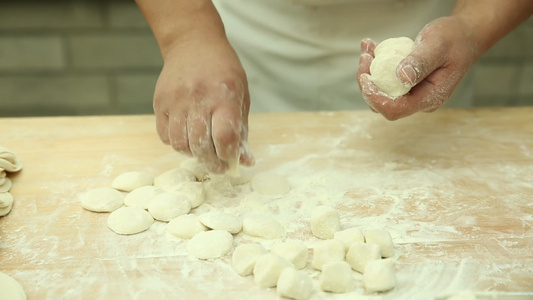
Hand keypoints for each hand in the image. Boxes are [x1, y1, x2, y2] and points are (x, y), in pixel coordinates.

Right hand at [153, 37, 253, 172]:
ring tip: (201, 150)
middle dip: (210, 162)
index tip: (229, 159)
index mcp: (224, 96)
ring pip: (180, 144)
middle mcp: (198, 98)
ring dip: (192, 154)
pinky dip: (175, 143)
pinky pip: (164, 135)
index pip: (224, 137)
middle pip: (200, 145)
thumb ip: (242, 130)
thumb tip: (245, 162)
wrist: (193, 43)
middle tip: (216, 165)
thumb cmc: (223, 72)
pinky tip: (186, 137)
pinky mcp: (160, 101)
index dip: (227, 155)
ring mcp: (176, 100)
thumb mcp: (241, 96)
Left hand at [356, 16, 477, 119]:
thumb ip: (421, 62)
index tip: (365, 78)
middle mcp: (419, 100)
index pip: (396, 109)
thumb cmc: (454, 39)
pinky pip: (384, 82)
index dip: (376, 98)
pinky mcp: (405, 86)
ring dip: (368, 73)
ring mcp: (412, 94)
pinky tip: (371, 48)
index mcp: (430, 97)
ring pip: (381, 93)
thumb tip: (402, 78)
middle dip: (368, 83)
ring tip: (367, 49)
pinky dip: (374, 67)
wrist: (463, 36)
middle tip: (365, 56)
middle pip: (384, 103)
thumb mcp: (438, 45)